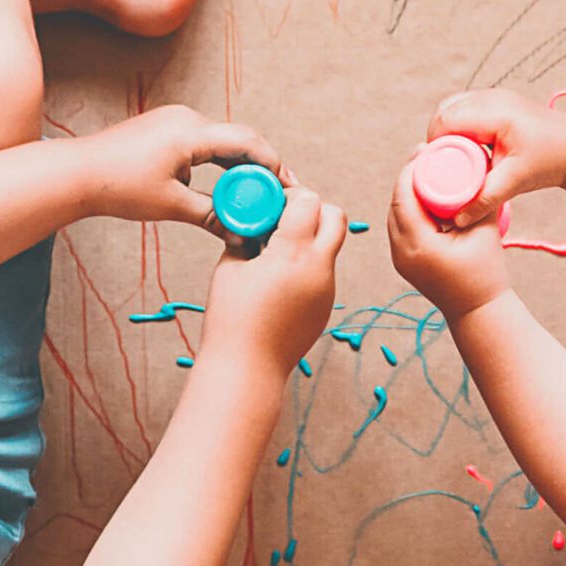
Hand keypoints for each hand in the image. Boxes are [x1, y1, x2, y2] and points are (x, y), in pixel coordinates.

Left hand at [81, 106, 282, 230]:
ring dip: (240, 166)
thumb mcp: (171, 205)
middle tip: (278, 194)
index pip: (247, 141)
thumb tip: (241, 235)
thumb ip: (211, 217)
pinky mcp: (167, 129)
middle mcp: (186, 118)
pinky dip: (220, 163)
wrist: (78, 173)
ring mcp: (175, 120)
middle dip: (260, 167)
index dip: (272, 164)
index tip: (287, 187)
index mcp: (190, 132)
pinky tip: (227, 186)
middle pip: (238, 139)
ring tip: (257, 194)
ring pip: (222, 141)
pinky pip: (204, 143)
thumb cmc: (119, 186)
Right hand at [202, 186, 346, 371]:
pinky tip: (280, 279)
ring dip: (310, 237)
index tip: (270, 204)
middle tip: (283, 219)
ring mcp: (327, 290)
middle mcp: (318, 269)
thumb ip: (247, 236)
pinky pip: (324, 271)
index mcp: (292, 254)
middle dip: (312, 209)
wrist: (246, 369)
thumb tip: (256, 220)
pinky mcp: (327, 307)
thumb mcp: (229, 266)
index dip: (290, 195)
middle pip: (335, 216)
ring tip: (276, 252)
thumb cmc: (230, 319)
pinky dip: (308, 264)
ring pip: (331, 245)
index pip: (309, 201)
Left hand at [387, 162, 510, 319]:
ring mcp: (399, 259)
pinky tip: (423, 196)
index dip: (410, 170)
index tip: (422, 150)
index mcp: (418, 244)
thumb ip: (479, 199)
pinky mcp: (404, 263)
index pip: (403, 197)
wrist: (478, 312)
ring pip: (394, 216)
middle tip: (423, 156)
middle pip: (395, 204)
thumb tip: (481, 167)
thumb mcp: (485, 231)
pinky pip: (399, 228)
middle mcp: (402, 252)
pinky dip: (408, 210)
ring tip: (424, 172)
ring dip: (406, 193)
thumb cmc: (486, 273)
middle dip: (407, 177)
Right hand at [427, 89, 565, 226]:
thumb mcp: (515, 182)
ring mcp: (495, 94)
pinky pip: (464, 104)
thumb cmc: (547, 162)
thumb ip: (485, 199)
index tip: (435, 166)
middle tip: (440, 163)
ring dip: (444, 127)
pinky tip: (462, 143)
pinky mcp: (496, 98)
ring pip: (452, 104)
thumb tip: (457, 219)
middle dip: (436, 136)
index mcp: (497, 115)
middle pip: (445, 109)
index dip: (435, 143)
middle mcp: (493, 98)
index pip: (448, 120)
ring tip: (450, 155)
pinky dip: (456, 121)